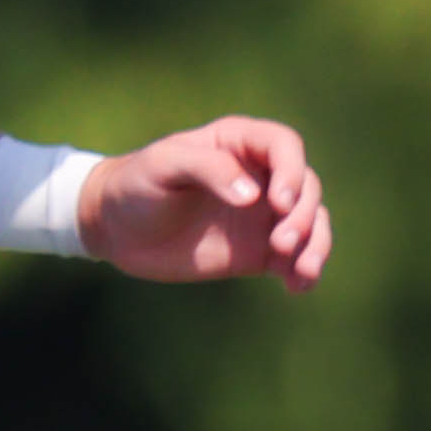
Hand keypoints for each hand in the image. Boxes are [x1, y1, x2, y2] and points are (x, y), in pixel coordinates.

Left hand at [81, 118, 330, 289]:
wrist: (115, 230)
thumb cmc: (134, 186)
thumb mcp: (161, 167)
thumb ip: (207, 169)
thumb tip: (254, 196)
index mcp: (237, 143)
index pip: (284, 146)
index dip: (292, 171)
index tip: (279, 202)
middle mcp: (259, 175)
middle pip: (305, 187)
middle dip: (302, 215)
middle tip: (278, 242)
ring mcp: (262, 214)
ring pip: (311, 222)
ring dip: (315, 245)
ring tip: (303, 271)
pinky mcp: (259, 250)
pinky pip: (295, 257)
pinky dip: (304, 271)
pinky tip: (297, 286)